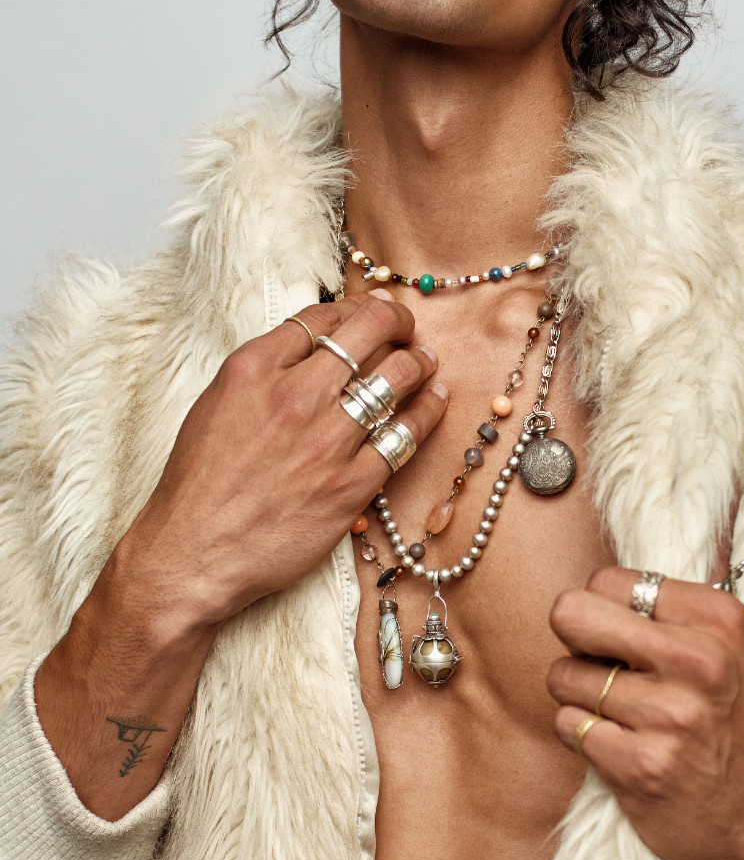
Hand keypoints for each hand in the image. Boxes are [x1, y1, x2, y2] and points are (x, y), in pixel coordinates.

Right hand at [117, 292, 446, 631]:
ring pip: (398, 376)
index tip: (372, 308)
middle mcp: (294, 396)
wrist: (192, 555)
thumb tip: (313, 340)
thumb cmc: (199, 483)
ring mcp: (327, 441)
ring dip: (420, 361)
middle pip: (369, 330)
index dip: (357, 305)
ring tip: (425, 361)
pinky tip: (435, 400)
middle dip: (397, 319)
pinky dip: (428, 411)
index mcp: (254, 369)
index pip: (324, 315)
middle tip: (405, 327)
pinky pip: (406, 436)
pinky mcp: (351, 485)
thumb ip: (264, 368)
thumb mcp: (217, 402)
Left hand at [546, 569, 743, 859]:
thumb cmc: (727, 713)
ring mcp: (669, 716)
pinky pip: (566, 724)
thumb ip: (669, 602)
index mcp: (717, 618)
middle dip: (575, 639)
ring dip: (578, 694)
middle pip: (572, 614)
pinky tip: (617, 742)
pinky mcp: (641, 766)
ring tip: (618, 710)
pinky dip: (580, 733)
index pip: (607, 580)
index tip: (628, 637)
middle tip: (603, 664)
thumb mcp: (726, 641)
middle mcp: (698, 661)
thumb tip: (598, 576)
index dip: (603, 609)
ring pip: (563, 676)